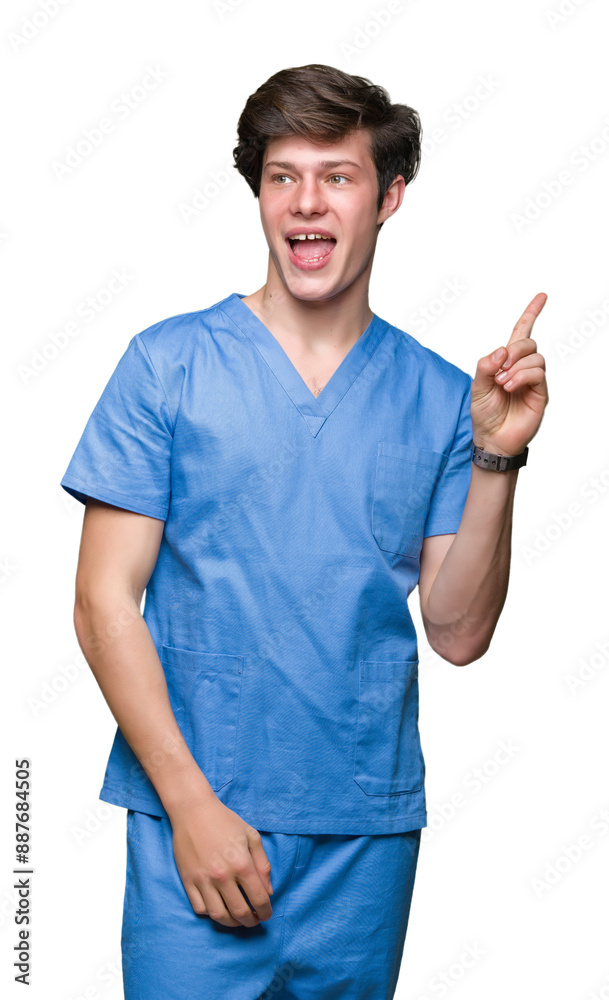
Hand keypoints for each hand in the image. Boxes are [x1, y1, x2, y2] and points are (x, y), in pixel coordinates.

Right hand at [169, 795, 273, 927]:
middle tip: (254, 920)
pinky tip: (218, 908)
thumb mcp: (251, 836)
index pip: (258, 898)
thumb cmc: (225, 821)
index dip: (266, 911)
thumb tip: (268, 891)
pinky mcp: (188, 881)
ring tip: (238, 920)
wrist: (193, 811)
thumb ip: (262, 864)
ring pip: (219, 915)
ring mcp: (203, 880)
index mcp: (242, 864)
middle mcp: (223, 876)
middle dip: (251, 921)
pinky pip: (199, 908)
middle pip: (240, 912)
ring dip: (231, 923)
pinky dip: (210, 913)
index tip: (267, 914)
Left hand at [471, 292, 548, 454]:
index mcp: (507, 362)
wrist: (491, 438)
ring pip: (535, 357)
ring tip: (502, 383)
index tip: (542, 296)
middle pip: (528, 343)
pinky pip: (538, 374)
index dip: (532, 313)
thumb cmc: (484, 414)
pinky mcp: (540, 394)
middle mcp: (523, 368)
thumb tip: (501, 350)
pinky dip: (522, 376)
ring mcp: (533, 381)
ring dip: (515, 367)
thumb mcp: (477, 386)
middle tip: (499, 368)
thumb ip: (485, 366)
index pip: (522, 332)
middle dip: (514, 349)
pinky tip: (509, 386)